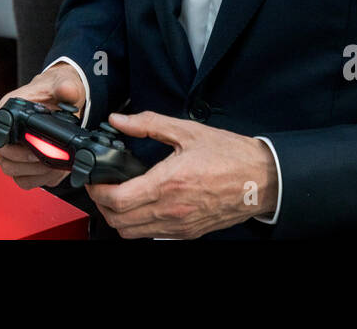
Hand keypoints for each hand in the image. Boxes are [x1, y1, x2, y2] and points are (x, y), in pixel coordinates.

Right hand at [0, 62, 86, 188]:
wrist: (60, 98)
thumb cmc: (54, 89)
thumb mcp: (64, 83)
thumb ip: (66, 86)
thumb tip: (67, 91)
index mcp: (8, 112)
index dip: (6, 147)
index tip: (29, 148)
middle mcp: (6, 132)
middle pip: (3, 159)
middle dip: (27, 163)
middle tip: (47, 157)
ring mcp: (13, 149)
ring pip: (13, 172)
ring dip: (34, 173)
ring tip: (54, 164)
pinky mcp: (24, 162)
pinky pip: (25, 180)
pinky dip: (41, 179)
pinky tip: (55, 170)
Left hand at [85, 111, 279, 238]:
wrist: (261, 180)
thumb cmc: (230, 155)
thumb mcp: (187, 131)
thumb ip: (149, 124)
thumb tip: (119, 120)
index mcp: (168, 183)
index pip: (117, 199)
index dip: (97, 190)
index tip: (95, 178)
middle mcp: (171, 210)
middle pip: (119, 221)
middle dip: (103, 205)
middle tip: (103, 186)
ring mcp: (179, 225)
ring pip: (132, 234)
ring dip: (119, 217)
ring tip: (120, 195)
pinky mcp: (188, 233)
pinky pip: (152, 236)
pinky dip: (139, 224)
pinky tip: (143, 204)